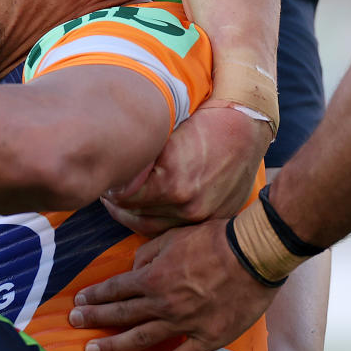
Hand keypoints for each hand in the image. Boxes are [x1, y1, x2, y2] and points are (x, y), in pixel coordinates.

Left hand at [69, 219, 277, 350]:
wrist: (252, 253)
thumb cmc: (214, 239)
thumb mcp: (172, 236)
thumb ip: (148, 254)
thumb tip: (134, 268)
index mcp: (153, 277)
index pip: (116, 289)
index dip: (96, 296)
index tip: (80, 301)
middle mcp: (162, 303)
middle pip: (121, 314)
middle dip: (95, 319)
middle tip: (75, 324)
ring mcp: (183, 323)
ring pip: (140, 338)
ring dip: (114, 345)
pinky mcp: (206, 337)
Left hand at [102, 105, 270, 235]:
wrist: (247, 127)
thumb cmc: (205, 121)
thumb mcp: (165, 133)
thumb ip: (139, 157)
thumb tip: (112, 168)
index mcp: (173, 183)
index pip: (124, 197)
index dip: (110, 187)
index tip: (104, 177)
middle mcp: (187, 205)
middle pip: (134, 213)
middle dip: (117, 201)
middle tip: (106, 188)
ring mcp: (201, 216)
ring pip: (151, 225)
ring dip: (132, 213)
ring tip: (119, 201)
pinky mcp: (210, 218)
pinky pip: (171, 228)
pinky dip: (154, 219)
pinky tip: (144, 209)